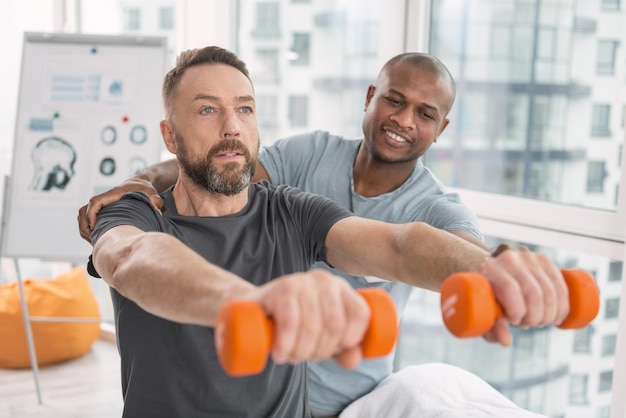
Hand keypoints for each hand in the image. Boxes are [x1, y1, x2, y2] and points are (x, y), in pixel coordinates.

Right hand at [77, 178, 163, 242]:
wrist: (141, 184)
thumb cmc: (145, 189)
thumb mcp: (152, 193)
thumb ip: (155, 200)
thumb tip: (157, 210)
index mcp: (111, 195)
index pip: (94, 203)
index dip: (91, 215)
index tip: (94, 228)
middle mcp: (103, 200)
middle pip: (83, 211)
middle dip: (84, 226)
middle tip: (93, 240)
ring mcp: (101, 206)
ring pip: (83, 217)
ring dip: (84, 230)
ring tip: (94, 242)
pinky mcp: (102, 211)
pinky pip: (88, 220)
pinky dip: (89, 230)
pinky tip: (98, 239)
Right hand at [244, 269, 370, 368]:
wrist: (251, 309)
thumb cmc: (292, 322)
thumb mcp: (321, 335)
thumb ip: (343, 349)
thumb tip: (355, 360)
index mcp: (341, 288)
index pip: (360, 314)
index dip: (351, 340)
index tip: (333, 351)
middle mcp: (325, 280)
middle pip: (335, 325)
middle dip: (320, 352)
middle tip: (303, 357)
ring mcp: (302, 282)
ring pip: (312, 326)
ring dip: (300, 352)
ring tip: (289, 356)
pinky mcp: (281, 289)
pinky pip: (290, 322)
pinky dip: (286, 344)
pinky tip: (279, 354)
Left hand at [479, 245, 568, 345]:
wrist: (489, 268)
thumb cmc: (485, 295)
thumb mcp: (483, 311)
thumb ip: (492, 328)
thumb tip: (506, 342)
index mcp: (490, 267)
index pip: (511, 290)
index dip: (517, 312)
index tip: (513, 321)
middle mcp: (510, 258)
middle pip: (534, 293)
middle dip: (535, 317)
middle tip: (527, 324)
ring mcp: (529, 257)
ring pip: (550, 291)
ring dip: (549, 314)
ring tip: (538, 321)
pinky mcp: (544, 260)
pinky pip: (561, 285)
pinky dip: (563, 306)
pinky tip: (557, 318)